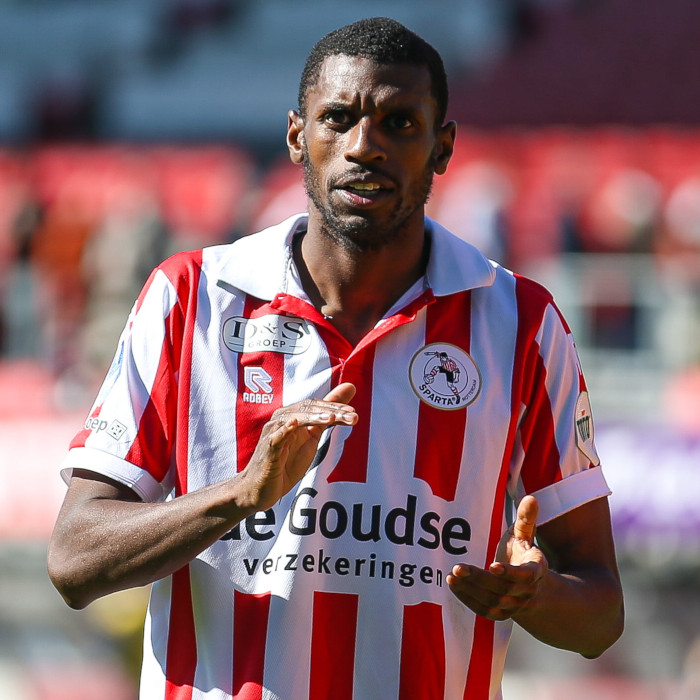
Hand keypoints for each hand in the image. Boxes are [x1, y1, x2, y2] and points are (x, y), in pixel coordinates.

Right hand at [236, 382, 356, 512]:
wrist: (260, 488)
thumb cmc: (285, 462)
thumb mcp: (311, 438)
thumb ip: (328, 415)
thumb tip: (350, 388)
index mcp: (293, 416)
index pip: (316, 405)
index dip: (336, 407)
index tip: (354, 414)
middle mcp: (282, 420)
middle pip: (308, 408)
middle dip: (331, 411)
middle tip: (353, 416)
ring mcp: (273, 433)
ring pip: (294, 418)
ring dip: (313, 417)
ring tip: (330, 419)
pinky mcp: (267, 450)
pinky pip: (275, 437)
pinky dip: (284, 430)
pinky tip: (294, 424)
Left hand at [446, 495, 547, 620]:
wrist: (531, 588)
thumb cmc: (522, 555)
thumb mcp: (525, 536)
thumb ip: (526, 519)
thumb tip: (531, 498)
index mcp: (535, 570)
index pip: (525, 576)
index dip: (510, 573)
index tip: (493, 565)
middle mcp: (527, 591)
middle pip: (503, 589)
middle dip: (479, 579)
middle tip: (458, 567)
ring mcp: (515, 605)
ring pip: (492, 602)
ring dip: (471, 590)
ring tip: (452, 575)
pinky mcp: (501, 614)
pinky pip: (484, 611)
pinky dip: (468, 600)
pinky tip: (454, 585)